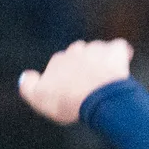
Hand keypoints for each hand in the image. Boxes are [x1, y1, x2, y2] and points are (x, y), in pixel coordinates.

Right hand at [18, 39, 133, 124]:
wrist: (96, 98)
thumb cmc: (67, 101)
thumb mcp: (38, 99)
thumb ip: (28, 86)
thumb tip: (25, 76)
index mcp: (57, 61)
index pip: (58, 62)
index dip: (63, 75)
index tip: (67, 88)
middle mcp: (75, 51)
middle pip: (77, 53)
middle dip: (81, 64)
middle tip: (85, 82)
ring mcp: (96, 50)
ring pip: (96, 50)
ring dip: (99, 59)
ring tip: (103, 77)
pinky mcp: (114, 52)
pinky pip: (118, 47)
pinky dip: (119, 53)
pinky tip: (122, 61)